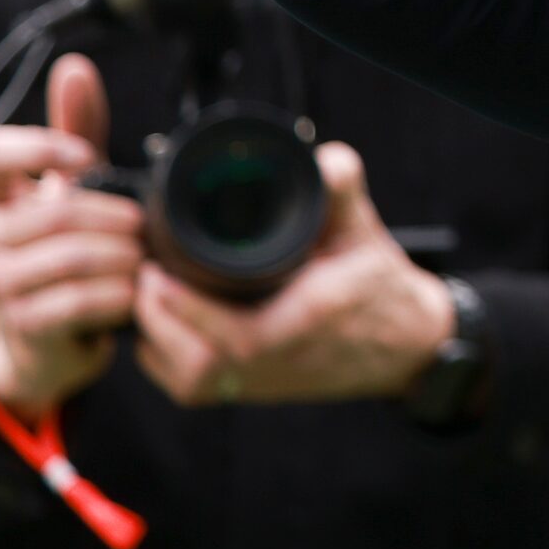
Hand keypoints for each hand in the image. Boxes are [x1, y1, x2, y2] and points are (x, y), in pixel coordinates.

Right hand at [0, 55, 140, 424]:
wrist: (47, 338)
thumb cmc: (56, 249)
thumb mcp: (65, 186)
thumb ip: (72, 130)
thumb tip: (74, 69)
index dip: (35, 147)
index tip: (85, 156)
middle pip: (55, 212)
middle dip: (114, 216)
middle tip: (142, 222)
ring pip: (72, 256)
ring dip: (123, 254)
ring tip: (143, 254)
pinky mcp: (22, 324)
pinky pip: (81, 300)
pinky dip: (120, 291)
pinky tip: (134, 288)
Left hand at [132, 139, 454, 407]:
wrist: (403, 344)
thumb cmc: (379, 287)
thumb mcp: (363, 229)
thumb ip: (341, 187)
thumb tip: (317, 157)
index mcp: (310, 319)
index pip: (239, 337)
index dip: (187, 310)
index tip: (155, 272)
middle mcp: (282, 360)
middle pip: (197, 367)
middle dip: (159, 321)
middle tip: (144, 274)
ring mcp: (263, 383)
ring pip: (188, 381)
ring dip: (158, 338)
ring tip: (151, 292)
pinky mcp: (250, 392)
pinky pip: (191, 386)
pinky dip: (166, 355)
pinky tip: (166, 321)